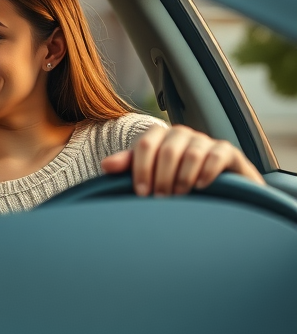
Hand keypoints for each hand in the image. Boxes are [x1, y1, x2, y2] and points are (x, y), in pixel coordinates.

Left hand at [101, 124, 264, 196]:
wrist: (214, 186)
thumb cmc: (173, 179)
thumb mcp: (149, 172)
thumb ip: (129, 166)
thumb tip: (106, 165)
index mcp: (159, 136)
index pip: (145, 144)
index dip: (141, 169)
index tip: (140, 192)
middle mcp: (181, 134)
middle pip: (168, 151)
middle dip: (162, 178)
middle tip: (160, 199)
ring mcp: (204, 140)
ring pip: (192, 153)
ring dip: (183, 178)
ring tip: (179, 196)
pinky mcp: (226, 150)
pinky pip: (217, 155)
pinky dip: (207, 172)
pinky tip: (200, 187)